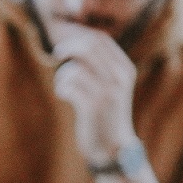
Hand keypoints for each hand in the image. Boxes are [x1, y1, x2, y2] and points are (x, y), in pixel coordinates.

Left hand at [51, 23, 139, 167]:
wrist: (113, 147)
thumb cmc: (106, 114)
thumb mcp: (111, 86)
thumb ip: (101, 66)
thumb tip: (77, 42)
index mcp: (124, 69)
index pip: (100, 39)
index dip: (78, 35)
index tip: (64, 42)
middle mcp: (118, 77)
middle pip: (88, 46)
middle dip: (68, 47)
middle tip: (57, 54)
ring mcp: (107, 92)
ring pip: (75, 68)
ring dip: (63, 75)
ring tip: (64, 86)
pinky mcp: (93, 106)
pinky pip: (69, 85)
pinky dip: (61, 88)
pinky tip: (64, 95)